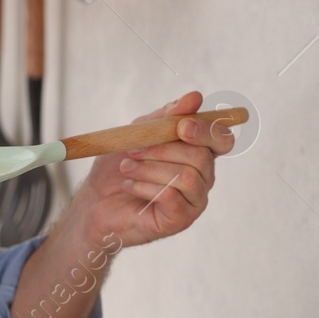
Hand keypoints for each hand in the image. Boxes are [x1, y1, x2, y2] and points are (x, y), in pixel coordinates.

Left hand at [71, 90, 235, 248]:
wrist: (96, 201)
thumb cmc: (119, 166)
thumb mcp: (139, 132)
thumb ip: (167, 117)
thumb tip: (195, 97)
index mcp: (198, 152)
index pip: (221, 139)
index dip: (208, 131)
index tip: (182, 126)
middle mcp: (202, 177)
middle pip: (202, 157)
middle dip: (164, 149)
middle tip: (133, 150)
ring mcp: (194, 200)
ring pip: (187, 177)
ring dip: (151, 168)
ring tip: (126, 168)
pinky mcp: (180, 220)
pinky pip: (172, 197)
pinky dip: (146, 187)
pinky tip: (130, 185)